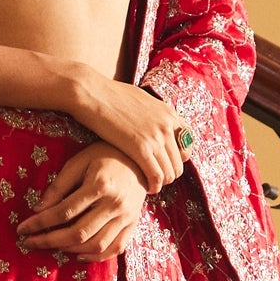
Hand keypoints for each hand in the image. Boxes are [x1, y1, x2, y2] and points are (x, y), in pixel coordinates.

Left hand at [18, 144, 151, 261]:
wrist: (141, 158)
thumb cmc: (104, 156)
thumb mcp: (78, 162)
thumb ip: (59, 186)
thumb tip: (38, 209)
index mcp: (99, 186)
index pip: (64, 211)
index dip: (40, 223)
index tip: (23, 229)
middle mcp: (115, 205)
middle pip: (79, 232)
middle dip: (50, 241)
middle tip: (29, 243)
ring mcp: (126, 217)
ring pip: (96, 244)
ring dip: (70, 250)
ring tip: (51, 246)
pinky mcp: (133, 224)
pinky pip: (115, 248)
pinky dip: (96, 256)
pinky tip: (78, 255)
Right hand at [55, 69, 187, 195]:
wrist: (91, 92)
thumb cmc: (109, 94)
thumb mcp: (141, 100)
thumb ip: (153, 114)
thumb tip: (152, 123)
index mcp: (169, 113)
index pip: (188, 143)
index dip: (177, 157)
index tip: (163, 162)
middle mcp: (167, 125)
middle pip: (180, 162)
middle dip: (169, 173)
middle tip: (155, 178)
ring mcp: (156, 137)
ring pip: (171, 173)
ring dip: (162, 182)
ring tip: (150, 184)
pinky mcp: (141, 148)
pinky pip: (156, 176)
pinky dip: (153, 186)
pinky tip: (146, 188)